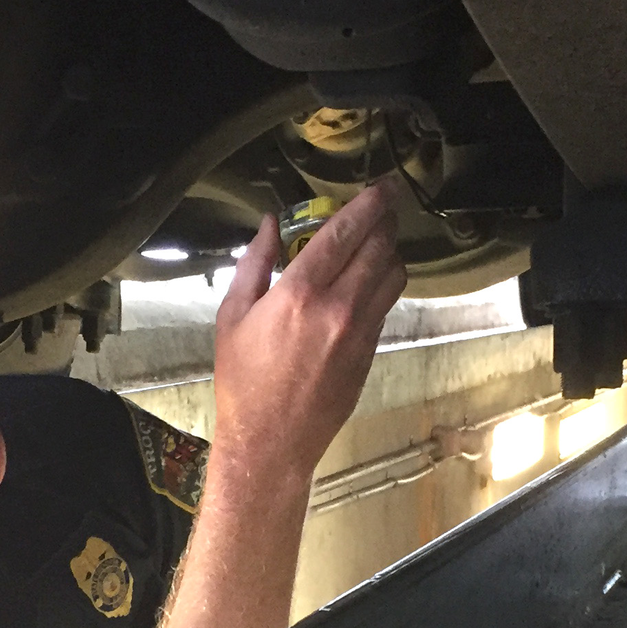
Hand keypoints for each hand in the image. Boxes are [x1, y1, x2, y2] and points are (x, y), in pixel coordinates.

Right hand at [212, 181, 406, 486]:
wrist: (270, 440)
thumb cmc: (243, 380)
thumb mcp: (233, 316)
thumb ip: (254, 263)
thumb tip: (269, 224)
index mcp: (298, 293)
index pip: (345, 233)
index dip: (369, 204)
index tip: (382, 187)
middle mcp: (337, 308)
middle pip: (379, 247)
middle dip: (386, 220)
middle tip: (385, 205)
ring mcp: (360, 332)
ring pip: (393, 275)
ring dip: (390, 251)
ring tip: (379, 240)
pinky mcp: (371, 352)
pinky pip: (387, 305)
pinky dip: (384, 284)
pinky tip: (370, 279)